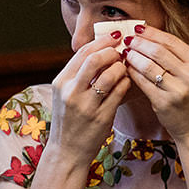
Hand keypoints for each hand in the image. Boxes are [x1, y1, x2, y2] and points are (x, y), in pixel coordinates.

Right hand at [47, 33, 130, 158]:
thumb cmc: (69, 120)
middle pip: (95, 59)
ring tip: (125, 67)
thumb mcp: (65, 94)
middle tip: (122, 49)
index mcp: (61, 82)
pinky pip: (119, 93)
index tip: (114, 36)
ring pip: (109, 75)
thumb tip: (100, 50)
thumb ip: (78, 75)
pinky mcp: (101, 118)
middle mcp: (72, 92)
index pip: (82, 53)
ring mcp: (87, 106)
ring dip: (121, 67)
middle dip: (112, 51)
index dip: (101, 41)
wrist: (67, 152)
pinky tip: (127, 82)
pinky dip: (125, 83)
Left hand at [121, 25, 188, 137]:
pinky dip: (132, 72)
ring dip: (133, 56)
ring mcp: (178, 90)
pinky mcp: (164, 103)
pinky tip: (127, 68)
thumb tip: (151, 35)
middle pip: (158, 51)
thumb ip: (179, 56)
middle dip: (140, 42)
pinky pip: (142, 82)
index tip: (138, 28)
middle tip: (128, 39)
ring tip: (125, 52)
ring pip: (148, 65)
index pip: (172, 41)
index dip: (152, 33)